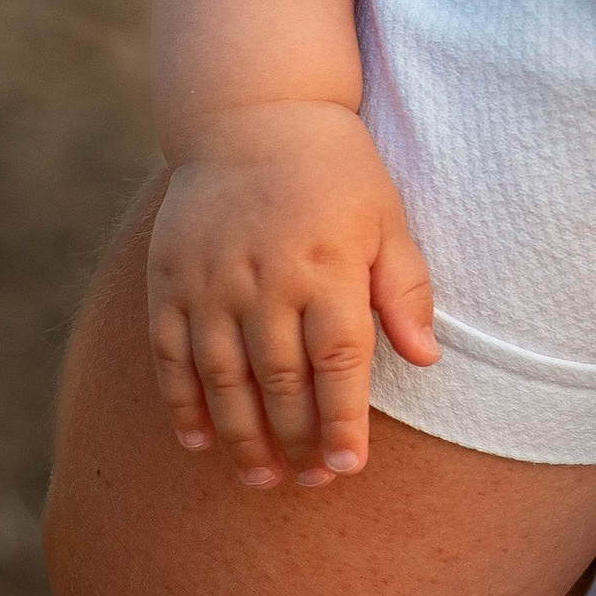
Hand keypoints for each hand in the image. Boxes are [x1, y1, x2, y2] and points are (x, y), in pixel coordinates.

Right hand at [148, 109, 438, 490]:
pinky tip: (200, 441)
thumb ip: (406, 288)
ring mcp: (211, 282)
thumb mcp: (386, 217)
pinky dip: (183, 404)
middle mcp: (265, 280)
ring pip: (224, 381)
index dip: (343, 422)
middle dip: (298, 442)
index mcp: (326, 268)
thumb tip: (425, 359)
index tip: (349, 467)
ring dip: (243, 438)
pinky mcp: (170, 280)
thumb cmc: (334, 170)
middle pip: (281, 383)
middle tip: (312, 483)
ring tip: (262, 479)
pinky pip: (172, 356)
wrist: (253, 112)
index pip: (338, 364)